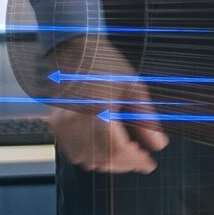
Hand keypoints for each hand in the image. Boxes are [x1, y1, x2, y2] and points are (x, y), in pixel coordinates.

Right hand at [41, 36, 167, 174]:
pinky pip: (73, 152)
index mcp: (97, 112)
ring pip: (86, 160)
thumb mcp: (134, 89)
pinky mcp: (55, 125)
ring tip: (126, 154)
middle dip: (124, 164)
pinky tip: (106, 149)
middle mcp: (76, 123)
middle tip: (141, 160)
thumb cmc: (105, 64)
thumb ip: (147, 119)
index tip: (149, 164)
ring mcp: (62, 126)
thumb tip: (158, 145)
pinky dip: (90, 156)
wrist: (74, 50)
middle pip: (102, 159)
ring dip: (108, 163)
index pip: (118, 151)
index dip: (135, 161)